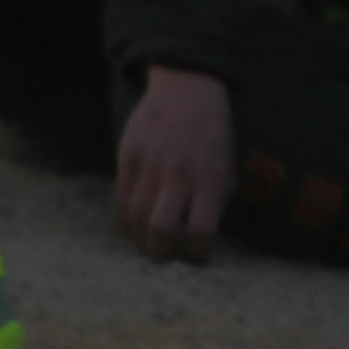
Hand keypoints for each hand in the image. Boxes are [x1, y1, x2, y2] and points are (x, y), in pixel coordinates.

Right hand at [112, 65, 233, 260]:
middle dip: (160, 252)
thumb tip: (197, 234)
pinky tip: (132, 225)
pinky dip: (125, 217)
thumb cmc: (212, 136)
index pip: (201, 231)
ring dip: (139, 238)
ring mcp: (150, 164)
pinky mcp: (128, 155)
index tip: (197, 256)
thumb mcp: (226, 169)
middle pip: (161, 228)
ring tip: (146, 244)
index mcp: (209, 181)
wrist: (187, 91)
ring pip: (135, 215)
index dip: (198, 253)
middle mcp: (178, 174)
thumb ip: (213, 201)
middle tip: (163, 257)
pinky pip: (121, 196)